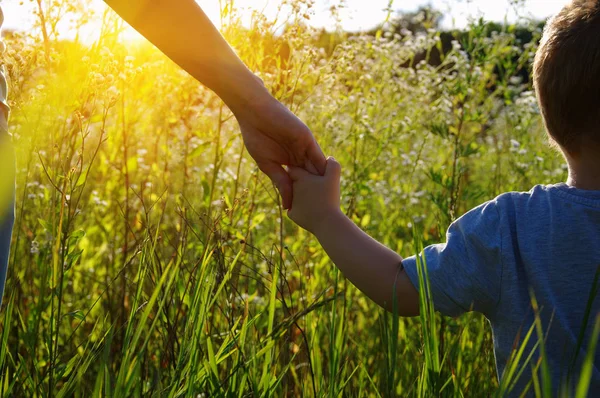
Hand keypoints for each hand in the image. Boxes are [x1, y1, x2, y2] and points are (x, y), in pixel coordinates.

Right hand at [235, 94, 325, 209]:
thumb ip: (280, 182)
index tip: (310, 212)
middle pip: (311, 177)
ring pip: (317, 168)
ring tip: (331, 201)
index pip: (300, 181)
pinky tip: (329, 183)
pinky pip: (317, 156)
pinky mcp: (307, 139)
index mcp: (289, 161)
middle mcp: (299, 155)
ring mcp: (304, 147)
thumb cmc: (256, 136)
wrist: (255, 113)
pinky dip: (322, 169)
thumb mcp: (268, 164)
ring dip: (323, 183)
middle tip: (325, 210)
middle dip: (317, 192)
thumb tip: (286, 204)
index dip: (304, 195)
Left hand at [287, 157, 341, 232]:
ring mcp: (291, 202)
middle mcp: (292, 189)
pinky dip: (301, 209)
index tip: (307, 173)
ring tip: (310, 197)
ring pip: (292, 195)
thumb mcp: (334, 178)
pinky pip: (294, 209)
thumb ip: (333, 165)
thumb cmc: (330, 199)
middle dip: (298, 182)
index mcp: (300, 178)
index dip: (300, 170)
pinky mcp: (292, 215)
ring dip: (298, 195)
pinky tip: (308, 210)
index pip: (293, 169)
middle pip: (292, 182)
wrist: (327, 222)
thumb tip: (329, 158)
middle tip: (309, 184)